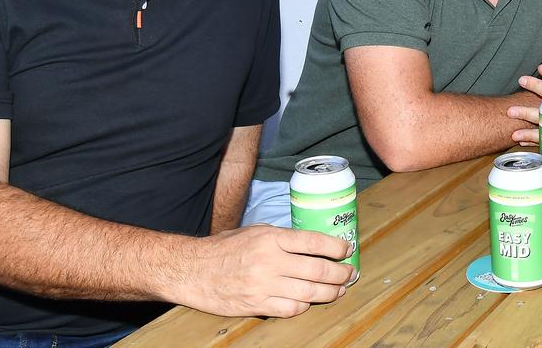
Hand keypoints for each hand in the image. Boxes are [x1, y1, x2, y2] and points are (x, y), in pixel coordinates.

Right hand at [179, 224, 354, 317]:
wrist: (192, 270)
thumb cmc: (224, 248)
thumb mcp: (254, 231)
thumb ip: (282, 238)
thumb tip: (313, 244)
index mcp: (271, 238)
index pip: (314, 242)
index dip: (337, 248)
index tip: (347, 250)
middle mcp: (269, 261)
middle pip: (318, 270)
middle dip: (340, 273)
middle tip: (350, 274)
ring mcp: (263, 285)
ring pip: (309, 293)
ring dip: (330, 293)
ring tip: (339, 290)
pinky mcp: (256, 305)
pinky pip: (290, 309)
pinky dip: (305, 306)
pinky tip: (310, 302)